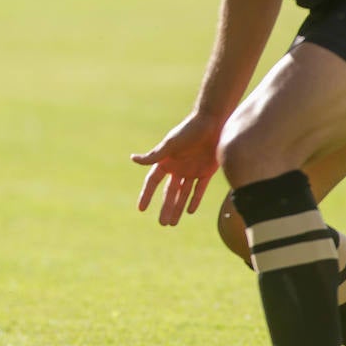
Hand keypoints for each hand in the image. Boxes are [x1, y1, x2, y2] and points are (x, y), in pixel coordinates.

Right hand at [132, 111, 221, 225]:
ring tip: (173, 223)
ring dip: (178, 208)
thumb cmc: (189, 130)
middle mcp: (177, 167)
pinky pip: (199, 189)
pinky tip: (189, 211)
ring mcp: (192, 170)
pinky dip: (194, 200)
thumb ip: (154, 155)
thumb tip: (132, 159)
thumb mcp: (170, 144)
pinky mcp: (206, 171)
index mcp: (166, 161)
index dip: (147, 195)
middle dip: (165, 208)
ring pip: (183, 194)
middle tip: (162, 223)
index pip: (153, 182)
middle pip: (169, 192)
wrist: (213, 122)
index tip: (141, 209)